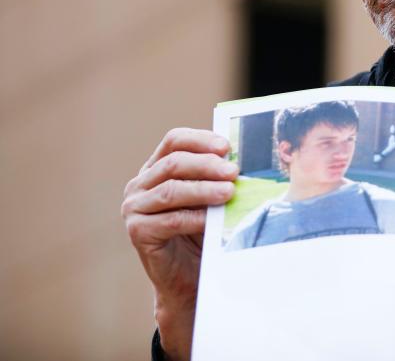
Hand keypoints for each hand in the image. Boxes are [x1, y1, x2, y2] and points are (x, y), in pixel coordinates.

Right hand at [121, 128, 238, 360]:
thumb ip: (216, 177)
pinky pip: (170, 220)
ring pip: (171, 190)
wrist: (188, 276)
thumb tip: (239, 159)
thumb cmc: (202, 231)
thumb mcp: (208, 197)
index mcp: (156, 168)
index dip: (200, 140)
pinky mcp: (137, 232)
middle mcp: (140, 184)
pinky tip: (213, 218)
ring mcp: (134, 208)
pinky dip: (195, 217)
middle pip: (173, 163)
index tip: (227, 147)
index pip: (174, 140)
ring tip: (229, 192)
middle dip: (207, 165)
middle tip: (233, 171)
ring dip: (203, 189)